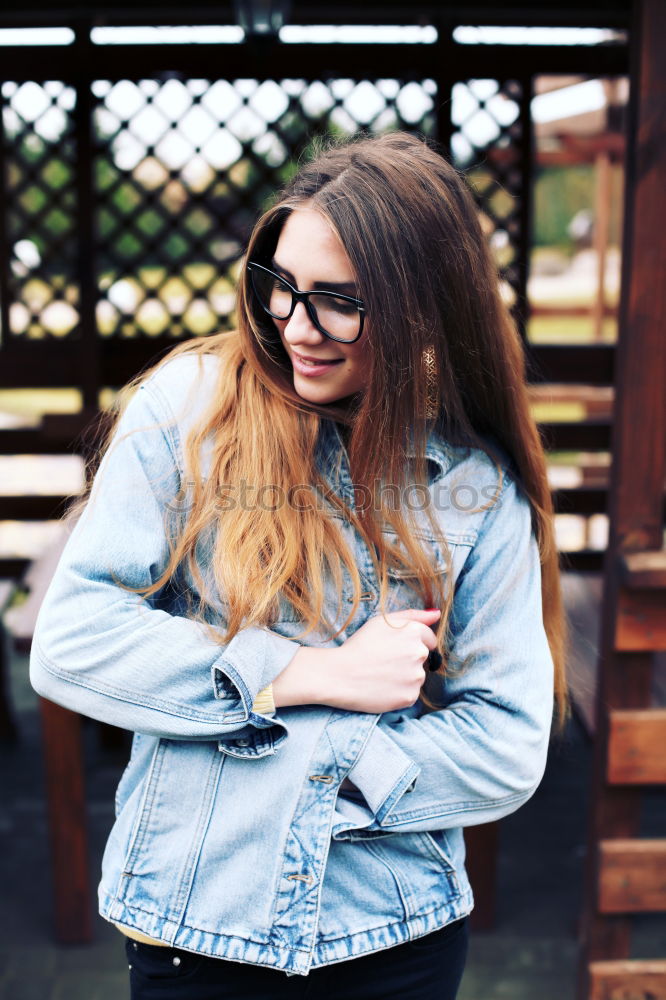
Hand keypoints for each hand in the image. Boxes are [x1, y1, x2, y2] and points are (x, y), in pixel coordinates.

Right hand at [326, 607, 440, 713]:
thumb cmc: (358, 645)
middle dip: (408, 660)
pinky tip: (382, 688)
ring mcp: (416, 676)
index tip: (395, 649)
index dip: (411, 644)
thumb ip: (413, 615)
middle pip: (423, 658)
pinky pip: (410, 694)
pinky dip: (399, 692)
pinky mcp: (410, 696)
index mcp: (414, 632)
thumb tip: (437, 614)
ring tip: (381, 675)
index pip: (430, 639)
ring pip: (417, 677)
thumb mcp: (381, 622)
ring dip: (404, 677)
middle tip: (384, 662)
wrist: (339, 675)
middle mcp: (419, 653)